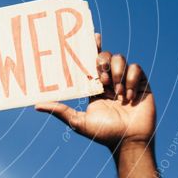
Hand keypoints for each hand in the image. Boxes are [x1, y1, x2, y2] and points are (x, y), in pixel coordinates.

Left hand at [35, 34, 154, 150]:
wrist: (129, 142)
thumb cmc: (103, 134)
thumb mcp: (78, 121)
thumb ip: (59, 110)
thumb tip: (36, 105)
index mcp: (95, 87)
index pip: (91, 61)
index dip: (92, 47)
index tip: (92, 36)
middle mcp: (109, 81)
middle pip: (105, 57)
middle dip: (102, 62)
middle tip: (102, 79)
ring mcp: (125, 81)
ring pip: (120, 59)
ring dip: (116, 73)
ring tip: (117, 92)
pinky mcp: (141, 83)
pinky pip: (136, 68)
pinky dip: (131, 80)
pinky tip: (129, 96)